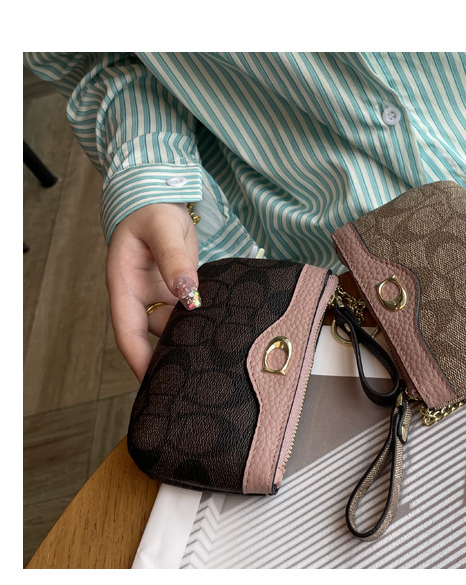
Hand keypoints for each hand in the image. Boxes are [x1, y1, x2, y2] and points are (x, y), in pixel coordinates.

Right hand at [106, 202, 199, 381]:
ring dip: (189, 341)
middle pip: (151, 338)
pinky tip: (223, 334)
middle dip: (168, 359)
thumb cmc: (153, 211)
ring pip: (173, 328)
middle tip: (193, 381)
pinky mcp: (178, 293)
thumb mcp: (162, 230)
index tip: (153, 383)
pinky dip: (203, 323)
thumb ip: (174, 259)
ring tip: (214, 361)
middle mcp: (139, 297)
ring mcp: (159, 297)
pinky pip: (189, 314)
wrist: (161, 201)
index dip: (138, 359)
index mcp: (124, 286)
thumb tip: (187, 290)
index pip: (127, 332)